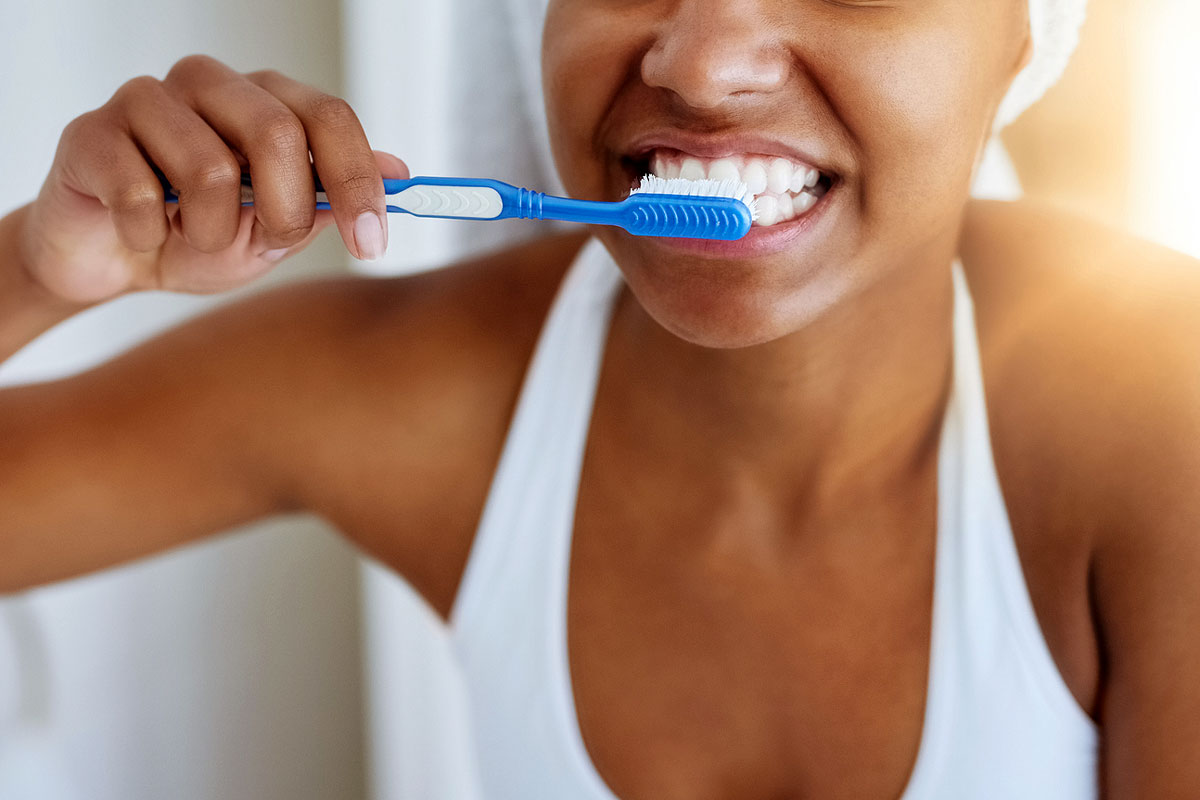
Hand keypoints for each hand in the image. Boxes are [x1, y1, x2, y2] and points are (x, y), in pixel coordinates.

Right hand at [18, 54, 407, 303]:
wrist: (114, 260)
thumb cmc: (199, 236)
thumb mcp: (279, 230)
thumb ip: (330, 200)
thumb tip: (399, 173)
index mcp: (266, 101)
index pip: (329, 117)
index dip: (358, 182)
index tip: (371, 243)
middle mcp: (211, 85)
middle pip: (276, 133)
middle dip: (284, 211)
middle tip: (267, 244)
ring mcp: (147, 100)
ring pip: (210, 168)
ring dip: (211, 232)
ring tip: (193, 238)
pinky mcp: (90, 133)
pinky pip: (140, 195)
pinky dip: (151, 237)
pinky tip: (144, 235)